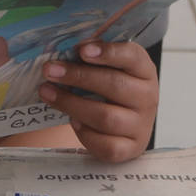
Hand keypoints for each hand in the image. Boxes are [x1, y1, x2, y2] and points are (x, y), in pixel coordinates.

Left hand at [37, 41, 157, 162]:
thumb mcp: (106, 69)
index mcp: (144, 71)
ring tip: (47, 93)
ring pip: (105, 116)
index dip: (109, 52)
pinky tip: (72, 121)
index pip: (133, 57)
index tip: (82, 50)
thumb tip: (68, 46)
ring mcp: (140, 126)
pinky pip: (105, 144)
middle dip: (78, 77)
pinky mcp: (129, 149)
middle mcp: (147, 98)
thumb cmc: (109, 91)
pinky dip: (85, 133)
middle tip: (50, 71)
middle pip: (114, 85)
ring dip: (71, 104)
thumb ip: (92, 57)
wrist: (121, 128)